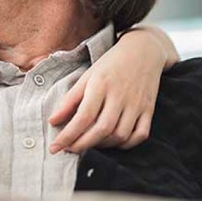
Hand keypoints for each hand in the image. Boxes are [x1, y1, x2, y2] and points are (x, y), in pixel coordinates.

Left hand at [48, 26, 174, 153]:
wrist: (143, 51)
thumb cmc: (110, 64)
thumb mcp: (87, 77)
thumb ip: (69, 100)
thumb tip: (52, 122)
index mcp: (101, 85)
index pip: (83, 116)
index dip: (68, 135)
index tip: (55, 147)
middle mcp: (120, 95)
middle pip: (101, 129)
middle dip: (82, 144)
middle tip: (69, 149)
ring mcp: (136, 104)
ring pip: (120, 135)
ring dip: (102, 145)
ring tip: (88, 143)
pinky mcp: (149, 109)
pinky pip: (140, 135)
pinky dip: (126, 144)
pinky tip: (112, 142)